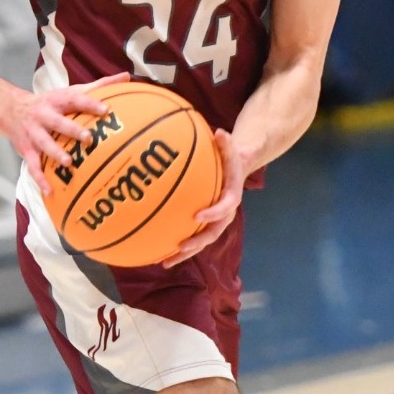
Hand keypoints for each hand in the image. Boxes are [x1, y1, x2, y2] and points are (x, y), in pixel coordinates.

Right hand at [8, 72, 131, 194]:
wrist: (11, 110)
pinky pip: (33, 166)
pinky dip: (40, 179)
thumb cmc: (49, 102)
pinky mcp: (26, 149)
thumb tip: (126, 76)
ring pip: (44, 144)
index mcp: (58, 101)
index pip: (75, 100)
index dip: (90, 104)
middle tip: (88, 138)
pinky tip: (50, 191)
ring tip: (68, 164)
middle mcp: (44, 115)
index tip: (106, 110)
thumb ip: (98, 85)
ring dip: (55, 154)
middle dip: (71, 130)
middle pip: (58, 122)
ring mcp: (34, 133)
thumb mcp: (70, 91)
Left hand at [162, 128, 246, 267]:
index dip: (213, 214)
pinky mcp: (202, 224)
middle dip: (197, 242)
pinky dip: (176, 247)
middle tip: (181, 246)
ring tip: (164, 261)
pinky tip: (156, 253)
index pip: (225, 208)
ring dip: (183, 253)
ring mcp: (213, 222)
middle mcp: (224, 214)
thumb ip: (226, 143)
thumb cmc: (230, 159)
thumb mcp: (231, 149)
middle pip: (212, 233)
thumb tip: (219, 132)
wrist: (236, 170)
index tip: (197, 216)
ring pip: (200, 241)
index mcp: (231, 198)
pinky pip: (191, 236)